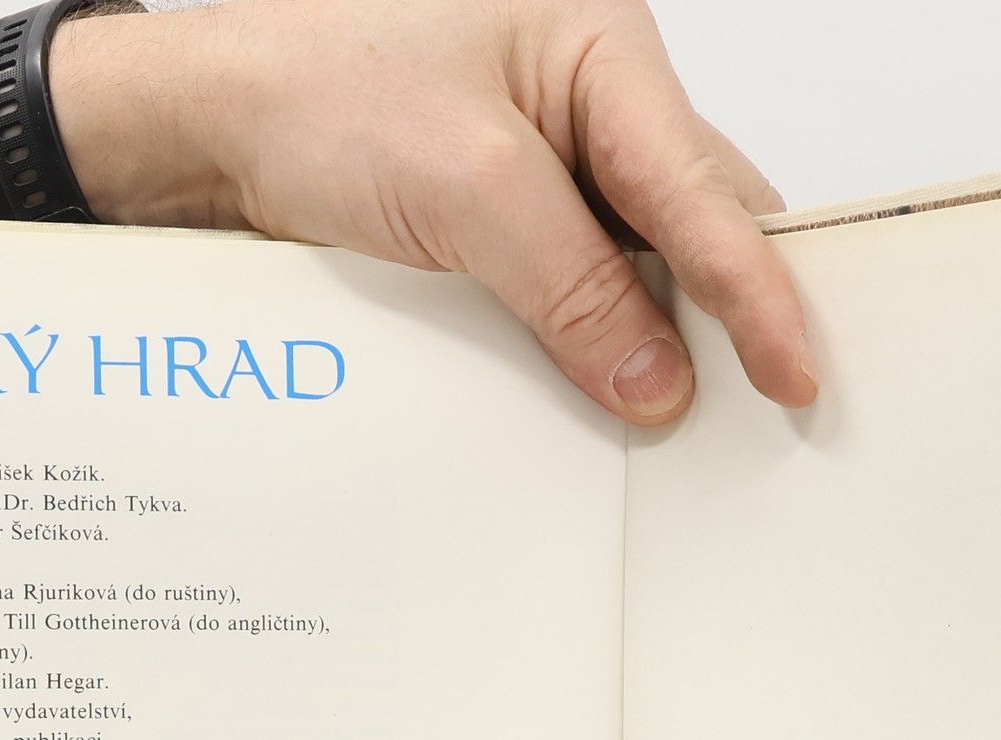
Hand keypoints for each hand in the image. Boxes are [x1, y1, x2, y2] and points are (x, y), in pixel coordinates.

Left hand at [60, 0, 813, 424]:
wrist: (204, 127)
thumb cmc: (315, 94)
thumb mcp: (465, 188)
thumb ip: (570, 285)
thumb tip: (653, 379)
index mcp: (601, 54)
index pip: (705, 191)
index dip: (759, 290)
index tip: (796, 372)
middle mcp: (581, 105)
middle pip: (687, 222)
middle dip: (727, 312)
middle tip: (770, 405)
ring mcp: (534, 168)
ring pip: (625, 266)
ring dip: (644, 342)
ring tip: (688, 424)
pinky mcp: (486, 225)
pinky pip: (559, 292)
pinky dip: (577, 347)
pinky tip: (590, 400)